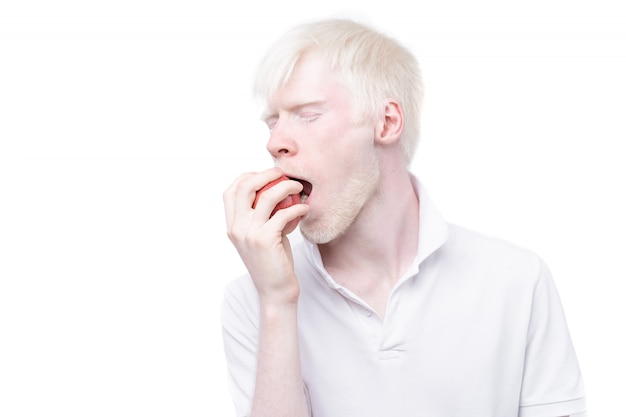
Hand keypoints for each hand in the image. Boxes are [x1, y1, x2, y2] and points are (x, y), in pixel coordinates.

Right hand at [223, 168, 308, 304]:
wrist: (275, 291)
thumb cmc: (274, 262)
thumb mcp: (262, 236)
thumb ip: (263, 216)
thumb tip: (278, 191)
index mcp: (232, 226)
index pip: (231, 191)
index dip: (248, 177)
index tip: (267, 175)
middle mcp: (236, 228)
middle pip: (245, 187)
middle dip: (266, 174)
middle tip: (284, 174)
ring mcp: (248, 233)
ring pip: (266, 196)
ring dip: (286, 186)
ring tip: (299, 187)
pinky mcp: (265, 240)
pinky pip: (283, 213)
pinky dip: (297, 207)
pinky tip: (305, 209)